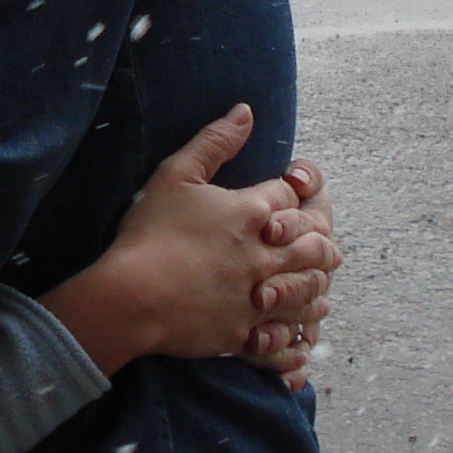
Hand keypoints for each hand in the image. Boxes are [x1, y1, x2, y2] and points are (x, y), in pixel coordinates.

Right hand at [42, 107, 338, 373]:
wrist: (131, 297)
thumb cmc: (150, 233)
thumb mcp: (176, 174)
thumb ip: (215, 140)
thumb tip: (246, 111)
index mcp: (254, 213)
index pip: (293, 197)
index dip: (295, 194)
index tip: (290, 196)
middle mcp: (266, 256)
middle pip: (316, 246)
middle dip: (320, 242)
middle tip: (321, 244)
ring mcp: (259, 298)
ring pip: (309, 292)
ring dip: (317, 287)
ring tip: (318, 288)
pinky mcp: (246, 334)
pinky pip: (285, 340)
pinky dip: (297, 341)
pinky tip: (299, 341)